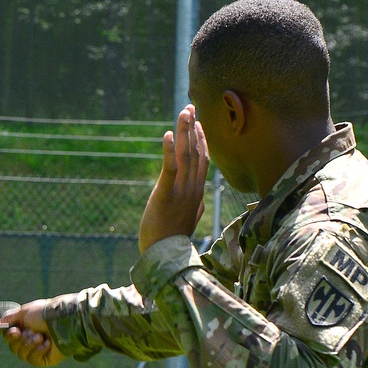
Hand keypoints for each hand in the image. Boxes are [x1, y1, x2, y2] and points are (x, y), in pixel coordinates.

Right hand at [1, 301, 64, 367]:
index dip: (10, 336)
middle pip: (13, 348)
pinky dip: (38, 351)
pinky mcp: (44, 360)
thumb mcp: (24, 312)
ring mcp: (37, 351)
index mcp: (24, 328)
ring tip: (41, 336)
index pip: (9, 338)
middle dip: (22, 340)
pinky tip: (47, 344)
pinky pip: (33, 360)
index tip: (16, 331)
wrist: (63, 321)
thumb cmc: (45, 314)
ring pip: (21, 355)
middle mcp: (29, 340)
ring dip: (29, 344)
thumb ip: (10, 318)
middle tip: (32, 332)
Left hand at [138, 105, 208, 252]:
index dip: (201, 140)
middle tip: (190, 107)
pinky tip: (167, 134)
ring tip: (184, 112)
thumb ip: (195, 208)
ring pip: (186, 156)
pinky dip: (169, 150)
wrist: (165, 260)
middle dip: (193, 128)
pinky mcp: (165, 196)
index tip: (198, 123)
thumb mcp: (189, 222)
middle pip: (196, 153)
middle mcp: (192, 190)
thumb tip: (200, 201)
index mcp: (197, 194)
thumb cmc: (173, 242)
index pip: (203, 161)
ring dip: (184, 132)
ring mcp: (180, 193)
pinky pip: (169, 169)